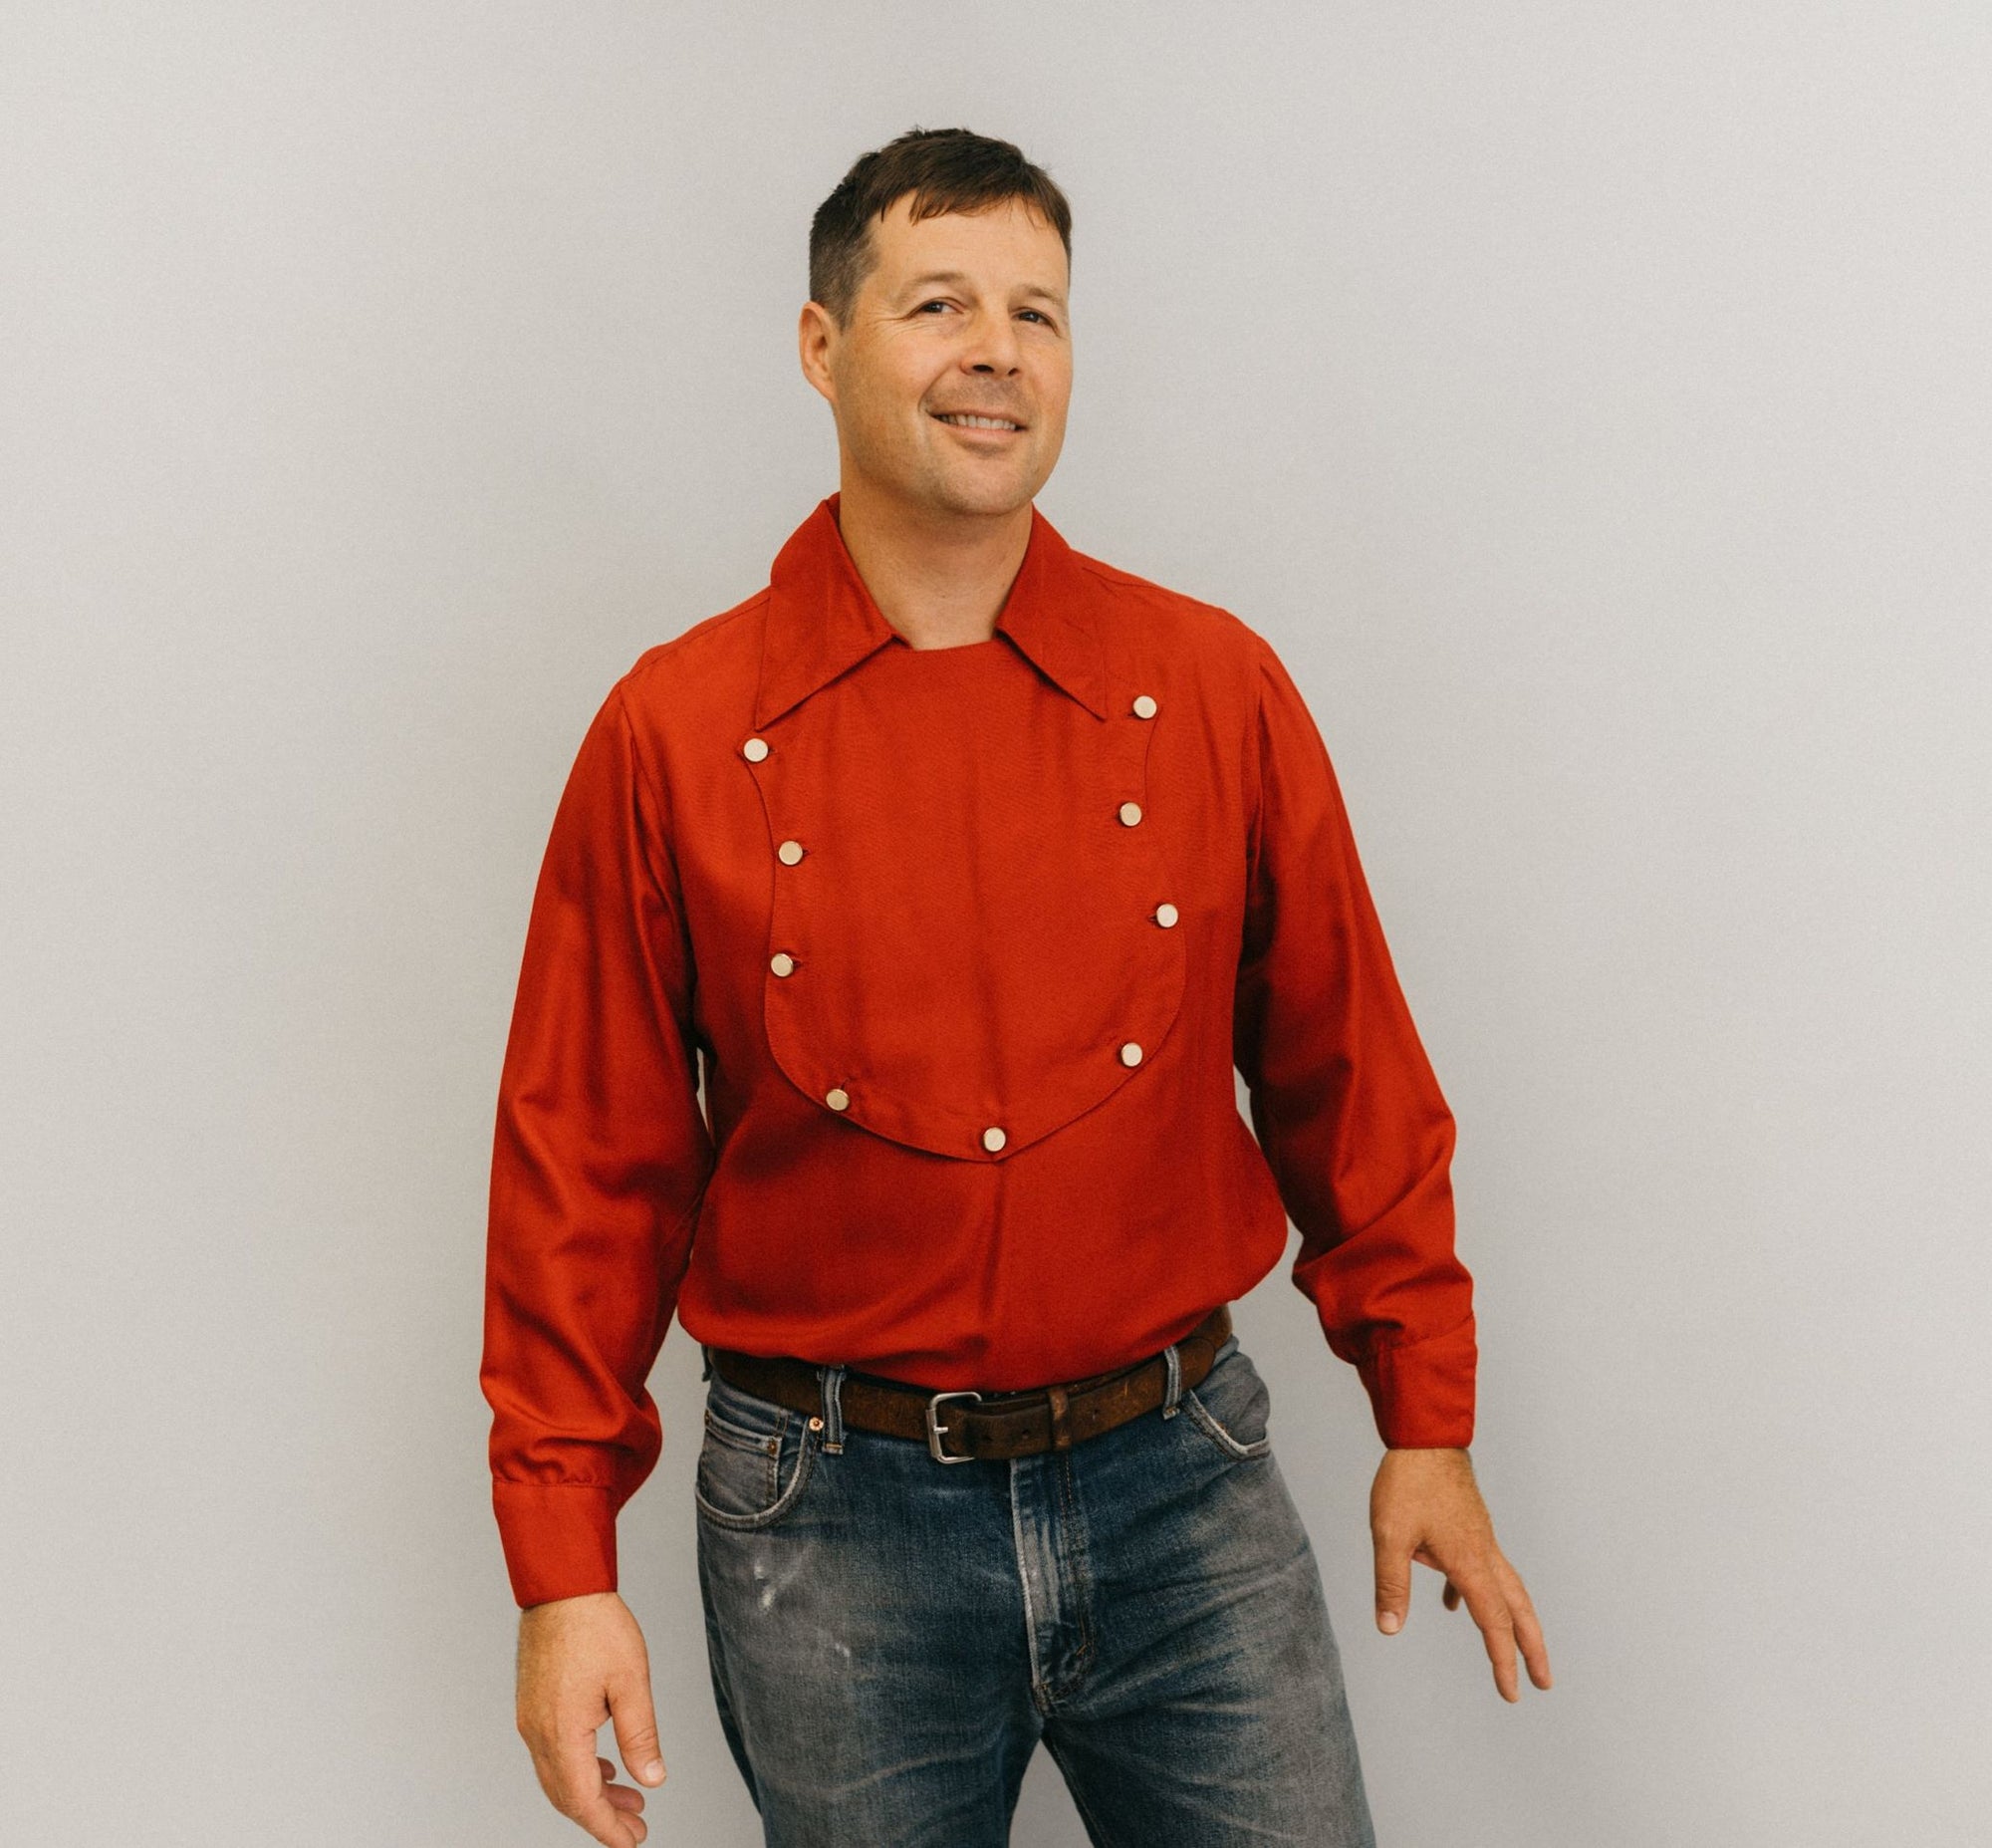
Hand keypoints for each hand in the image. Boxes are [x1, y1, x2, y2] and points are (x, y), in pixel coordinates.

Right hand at [516, 1590, 664, 1845]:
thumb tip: (652, 1780)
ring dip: (591, 1794)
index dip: (607, 1828)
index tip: (632, 1842)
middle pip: (566, 1796)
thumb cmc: (596, 1626)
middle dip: (601, 1818)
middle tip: (635, 1828)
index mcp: (561, 1732)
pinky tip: (604, 1768)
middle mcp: (537, 1733)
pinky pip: (551, 1754)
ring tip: (629, 1800)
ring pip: (557, 1777)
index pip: (583, 1800)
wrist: (561, 1586)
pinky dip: (577, 1770)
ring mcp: (530, 1720)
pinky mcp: (532, 1706)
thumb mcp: (631, 1682)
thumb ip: (640, 1736)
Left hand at [1369, 1446, 1551, 1702]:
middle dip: (1531, 1647)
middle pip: (1518, 1609)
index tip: (1513, 1693)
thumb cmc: (1408, 1483)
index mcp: (1470, 1562)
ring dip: (1512, 1621)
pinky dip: (1474, 1592)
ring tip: (1510, 1649)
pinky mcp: (1470, 1526)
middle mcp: (1484, 1553)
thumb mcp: (1389, 1536)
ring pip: (1505, 1587)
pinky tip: (1453, 1602)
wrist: (1425, 1437)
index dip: (1503, 1660)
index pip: (1493, 1623)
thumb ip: (1390, 1584)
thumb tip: (1390, 1629)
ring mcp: (1481, 1538)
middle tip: (1545, 1681)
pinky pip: (1481, 1567)